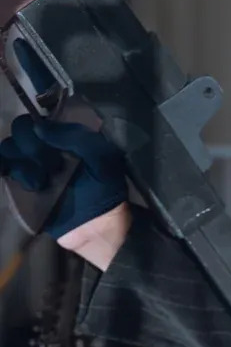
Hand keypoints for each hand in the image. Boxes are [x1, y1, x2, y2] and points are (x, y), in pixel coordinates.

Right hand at [1, 112, 128, 240]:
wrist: (98, 228)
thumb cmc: (105, 189)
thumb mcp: (102, 157)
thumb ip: (76, 137)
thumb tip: (39, 127)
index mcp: (64, 137)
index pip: (38, 118)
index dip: (37, 125)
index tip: (48, 140)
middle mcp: (45, 148)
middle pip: (19, 132)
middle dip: (31, 146)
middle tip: (51, 166)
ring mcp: (31, 167)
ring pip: (8, 150)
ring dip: (22, 164)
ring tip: (40, 183)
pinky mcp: (21, 189)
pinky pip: (4, 171)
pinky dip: (6, 170)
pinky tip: (29, 185)